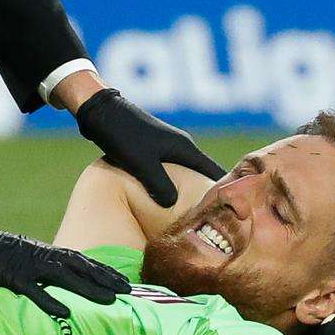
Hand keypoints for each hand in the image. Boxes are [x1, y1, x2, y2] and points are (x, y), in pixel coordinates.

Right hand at [0, 210, 128, 319]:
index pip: (76, 259)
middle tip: (131, 290)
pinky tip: (67, 311)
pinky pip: (31, 289)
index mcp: (35, 250)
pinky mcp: (3, 273)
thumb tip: (38, 286)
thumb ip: (23, 270)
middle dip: (105, 277)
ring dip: (90, 287)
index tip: (123, 281)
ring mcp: (20, 262)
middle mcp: (34, 253)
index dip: (101, 270)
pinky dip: (50, 299)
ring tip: (113, 300)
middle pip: (78, 265)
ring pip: (63, 275)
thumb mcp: (3, 259)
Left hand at [75, 88, 224, 207]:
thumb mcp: (142, 164)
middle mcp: (179, 147)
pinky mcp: (149, 151)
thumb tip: (174, 206)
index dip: (224, 192)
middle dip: (207, 195)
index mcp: (184, 148)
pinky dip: (172, 187)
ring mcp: (164, 148)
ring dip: (188, 192)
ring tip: (190, 217)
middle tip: (213, 221)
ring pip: (184, 175)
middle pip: (201, 175)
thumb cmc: (122, 136)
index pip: (213, 173)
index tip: (235, 211)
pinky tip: (164, 203)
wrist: (99, 112)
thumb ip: (160, 185)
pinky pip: (168, 173)